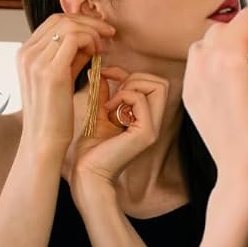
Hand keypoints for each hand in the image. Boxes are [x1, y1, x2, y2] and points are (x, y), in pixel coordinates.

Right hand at [15, 12, 114, 157]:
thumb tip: (88, 39)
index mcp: (25, 54)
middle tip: (108, 33)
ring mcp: (36, 61)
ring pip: (69, 26)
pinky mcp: (51, 71)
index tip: (99, 31)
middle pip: (61, 19)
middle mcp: (26, 53)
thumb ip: (70, 57)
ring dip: (92, 31)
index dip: (79, 21)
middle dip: (89, 22)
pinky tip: (99, 55)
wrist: (44, 142)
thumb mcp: (61, 79)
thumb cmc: (54, 115)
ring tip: (103, 48)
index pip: (53, 22)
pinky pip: (75, 39)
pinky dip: (91, 41)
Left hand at [71, 69, 169, 187]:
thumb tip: (100, 72)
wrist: (86, 174)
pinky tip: (108, 110)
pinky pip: (141, 100)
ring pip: (158, 87)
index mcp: (145, 120)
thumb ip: (103, 94)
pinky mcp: (145, 133)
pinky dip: (123, 96)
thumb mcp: (98, 114)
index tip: (106, 75)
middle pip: (161, 83)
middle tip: (112, 90)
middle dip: (134, 77)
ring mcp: (151, 128)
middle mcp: (153, 123)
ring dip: (130, 86)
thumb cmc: (90, 151)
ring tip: (111, 102)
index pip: (153, 84)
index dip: (129, 73)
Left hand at [182, 5, 247, 194]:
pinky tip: (238, 73)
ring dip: (233, 40)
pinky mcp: (191, 95)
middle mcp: (205, 66)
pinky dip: (217, 58)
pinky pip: (198, 62)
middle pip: (229, 25)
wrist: (245, 171)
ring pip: (209, 40)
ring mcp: (194, 80)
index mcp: (229, 60)